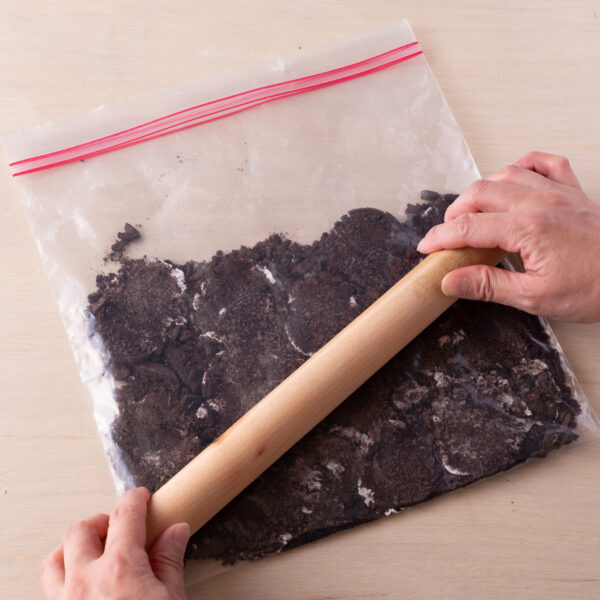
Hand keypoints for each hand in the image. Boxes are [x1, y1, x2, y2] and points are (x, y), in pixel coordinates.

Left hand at [39, 487, 189, 599]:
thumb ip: (169, 561)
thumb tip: (175, 532)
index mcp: (121, 568)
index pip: (125, 515)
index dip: (134, 499)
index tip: (140, 497)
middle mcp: (86, 580)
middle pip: (82, 530)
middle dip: (101, 520)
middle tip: (118, 526)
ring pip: (54, 559)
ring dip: (72, 548)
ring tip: (93, 551)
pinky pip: (49, 589)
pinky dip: (62, 576)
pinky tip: (83, 584)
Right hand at [417, 151, 599, 322]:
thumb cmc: (595, 288)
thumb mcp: (536, 297)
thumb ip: (488, 286)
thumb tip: (450, 281)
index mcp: (527, 228)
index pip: (467, 227)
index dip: (440, 237)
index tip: (426, 248)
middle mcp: (539, 202)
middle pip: (479, 194)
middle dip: (455, 214)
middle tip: (447, 236)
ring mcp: (557, 191)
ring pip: (504, 175)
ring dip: (481, 191)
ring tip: (473, 213)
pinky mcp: (573, 190)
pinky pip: (543, 162)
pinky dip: (521, 166)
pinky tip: (512, 179)